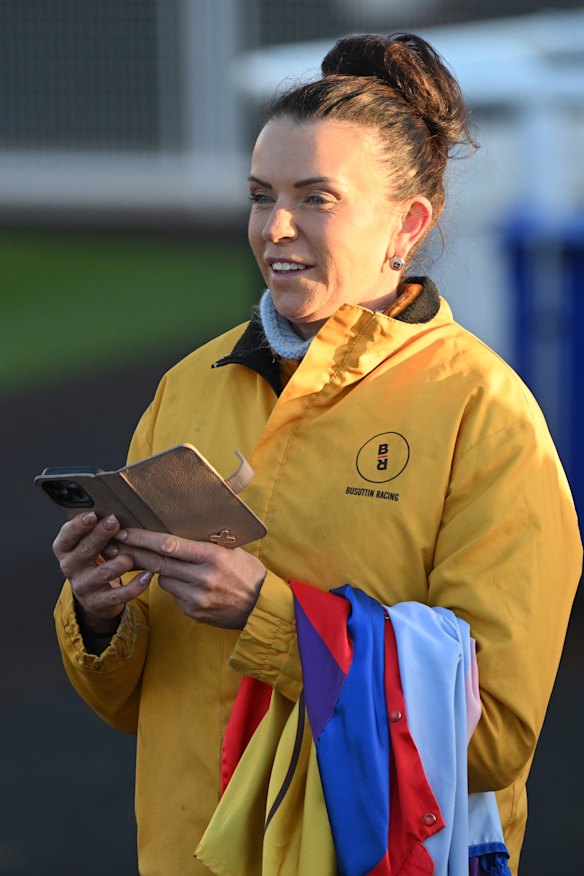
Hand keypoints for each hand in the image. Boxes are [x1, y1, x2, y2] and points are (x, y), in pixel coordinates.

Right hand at [52, 512, 152, 636]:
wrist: (94, 594)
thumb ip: (95, 528)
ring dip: (117, 564)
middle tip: (114, 522)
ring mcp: (84, 586)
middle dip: (100, 536)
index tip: (92, 514)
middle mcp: (71, 567)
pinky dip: (135, 586)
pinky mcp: (99, 602)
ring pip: (101, 574)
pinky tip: (147, 575)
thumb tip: (116, 507)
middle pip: (84, 551)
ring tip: (130, 556)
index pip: (66, 536)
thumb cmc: (94, 559)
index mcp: (66, 550)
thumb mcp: (89, 542)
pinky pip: (118, 596)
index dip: (78, 526)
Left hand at [111, 528, 266, 628]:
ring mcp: (196, 598)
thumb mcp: (231, 551)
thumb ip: (202, 546)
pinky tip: (194, 586)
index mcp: (212, 557)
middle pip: (158, 563)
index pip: (169, 545)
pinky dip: (178, 587)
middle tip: (114, 545)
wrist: (263, 607)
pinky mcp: (193, 612)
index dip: (143, 539)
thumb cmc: (249, 573)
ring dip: (163, 571)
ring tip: (180, 568)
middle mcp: (202, 578)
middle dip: (134, 553)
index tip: (125, 533)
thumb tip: (174, 537)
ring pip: (164, 580)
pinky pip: (175, 595)